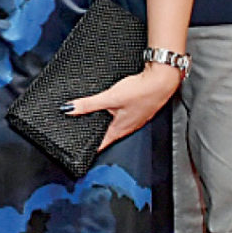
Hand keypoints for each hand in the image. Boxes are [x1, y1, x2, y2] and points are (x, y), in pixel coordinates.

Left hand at [64, 65, 182, 147]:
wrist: (162, 80)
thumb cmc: (142, 91)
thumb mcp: (110, 97)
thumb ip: (89, 104)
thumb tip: (69, 109)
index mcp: (120, 129)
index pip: (101, 144)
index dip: (90, 148)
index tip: (81, 152)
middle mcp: (128, 126)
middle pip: (108, 135)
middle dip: (96, 135)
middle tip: (84, 136)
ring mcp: (135, 118)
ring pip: (117, 125)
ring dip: (106, 124)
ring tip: (96, 123)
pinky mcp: (140, 108)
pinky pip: (124, 116)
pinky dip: (116, 114)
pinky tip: (115, 107)